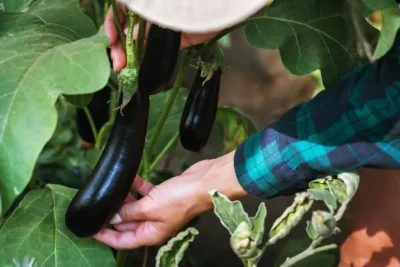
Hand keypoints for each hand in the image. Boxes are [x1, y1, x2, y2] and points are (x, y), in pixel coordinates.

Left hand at [93, 151, 247, 248]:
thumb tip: (113, 218)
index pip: (122, 242)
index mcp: (151, 234)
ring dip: (124, 199)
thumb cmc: (180, 199)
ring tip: (110, 190)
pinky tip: (128, 178)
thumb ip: (129, 213)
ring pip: (135, 207)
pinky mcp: (163, 195)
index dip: (105, 237)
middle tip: (97, 205)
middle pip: (127, 224)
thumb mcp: (150, 207)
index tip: (90, 229)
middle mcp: (153, 224)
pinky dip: (136, 187)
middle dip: (112, 216)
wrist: (203, 183)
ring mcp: (158, 209)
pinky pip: (144, 193)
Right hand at [104, 2, 218, 71]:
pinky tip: (137, 69)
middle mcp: (150, 11)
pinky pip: (157, 50)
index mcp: (142, 1)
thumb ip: (138, 17)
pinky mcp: (177, 40)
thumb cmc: (182, 1)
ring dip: (130, 56)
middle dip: (119, 46)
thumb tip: (129, 35)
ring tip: (123, 70)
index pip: (118, 11)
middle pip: (127, 29)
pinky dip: (146, 60)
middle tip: (117, 64)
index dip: (111, 26)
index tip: (110, 42)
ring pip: (140, 42)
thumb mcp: (152, 5)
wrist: (216, 5)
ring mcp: (163, 26)